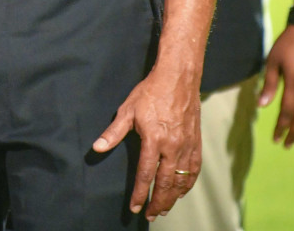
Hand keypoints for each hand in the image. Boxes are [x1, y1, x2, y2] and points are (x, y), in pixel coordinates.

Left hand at [92, 66, 201, 220]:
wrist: (178, 78)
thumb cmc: (150, 92)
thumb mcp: (128, 110)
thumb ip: (114, 132)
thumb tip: (97, 148)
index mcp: (153, 139)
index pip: (145, 174)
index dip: (140, 193)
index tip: (135, 207)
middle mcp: (172, 146)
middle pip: (166, 183)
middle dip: (158, 202)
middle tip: (150, 215)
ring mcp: (187, 146)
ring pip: (182, 180)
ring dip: (173, 198)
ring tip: (164, 209)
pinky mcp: (196, 143)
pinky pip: (194, 170)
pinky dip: (188, 184)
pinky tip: (182, 191)